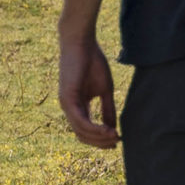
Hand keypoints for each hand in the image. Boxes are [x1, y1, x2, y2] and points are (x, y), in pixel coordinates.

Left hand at [58, 28, 120, 149]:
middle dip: (100, 142)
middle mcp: (69, 108)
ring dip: (99, 138)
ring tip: (115, 136)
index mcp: (78, 106)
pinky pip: (80, 121)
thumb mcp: (105, 89)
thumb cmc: (93, 61)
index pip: (86, 130)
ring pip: (81, 131)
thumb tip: (113, 129)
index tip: (117, 140)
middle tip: (117, 141)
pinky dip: (95, 129)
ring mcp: (66, 104)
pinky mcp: (67, 99)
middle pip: (83, 135)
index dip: (101, 139)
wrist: (82, 42)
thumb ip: (107, 109)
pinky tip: (108, 130)